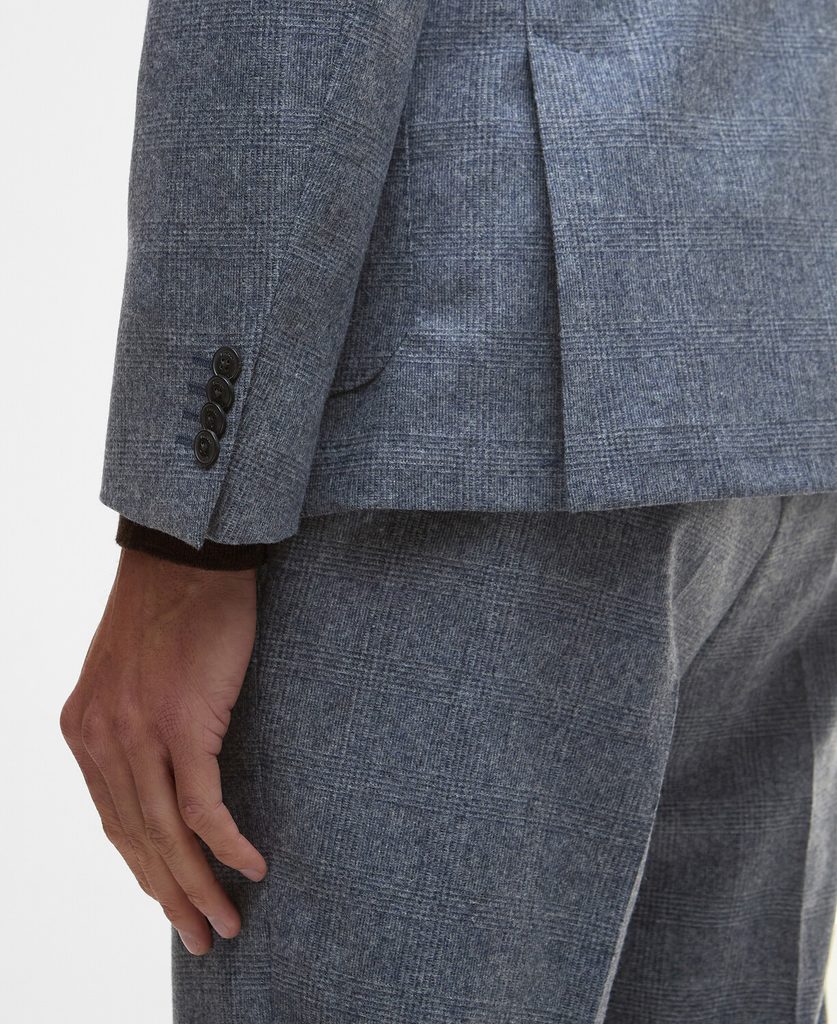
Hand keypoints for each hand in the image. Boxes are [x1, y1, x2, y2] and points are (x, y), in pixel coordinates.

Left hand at [60, 547, 266, 955]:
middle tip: (200, 937)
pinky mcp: (183, 724)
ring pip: (167, 835)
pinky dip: (227, 844)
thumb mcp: (130, 676)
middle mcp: (102, 741)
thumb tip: (161, 775)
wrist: (186, 559)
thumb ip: (131, 728)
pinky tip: (251, 866)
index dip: (145, 871)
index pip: (114, 822)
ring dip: (197, 886)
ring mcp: (140, 735)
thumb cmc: (169, 611)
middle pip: (137, 841)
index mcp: (85, 732)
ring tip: (224, 923)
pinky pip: (203, 806)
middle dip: (169, 897)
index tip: (171, 902)